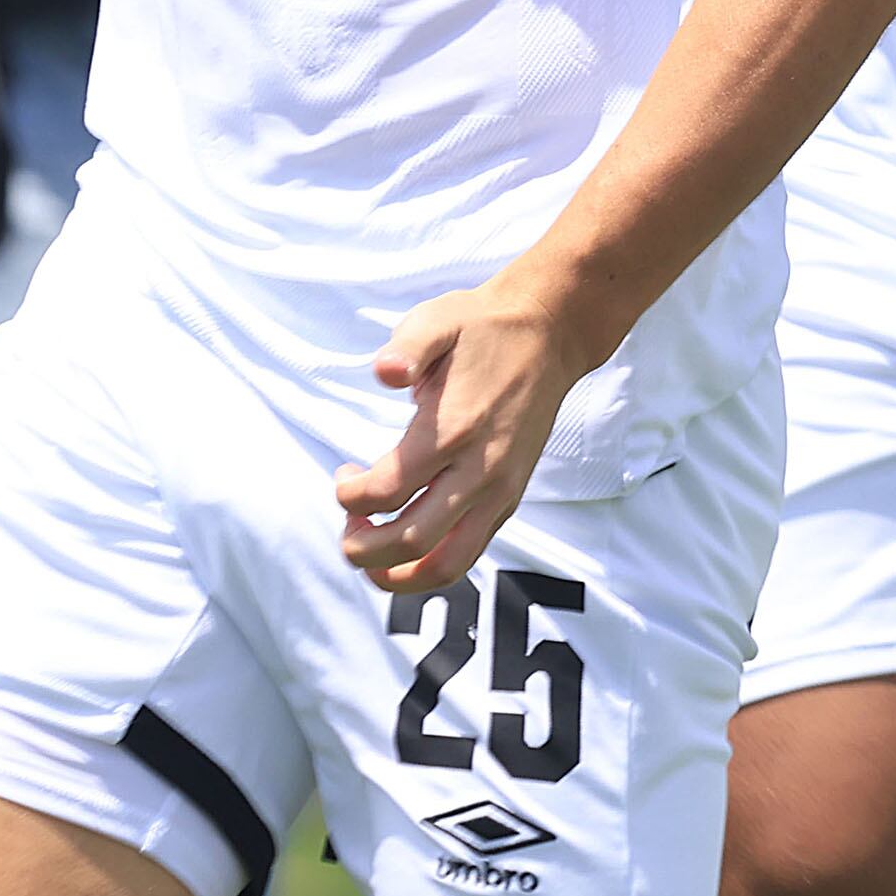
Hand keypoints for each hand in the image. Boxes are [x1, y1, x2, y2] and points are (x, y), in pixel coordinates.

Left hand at [335, 266, 612, 595]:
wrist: (551, 333)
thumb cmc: (484, 327)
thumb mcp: (439, 320)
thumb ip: (407, 347)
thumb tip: (384, 373)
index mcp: (454, 429)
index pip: (386, 491)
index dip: (349, 494)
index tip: (344, 473)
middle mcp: (480, 469)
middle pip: (409, 541)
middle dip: (362, 545)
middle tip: (349, 520)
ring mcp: (500, 489)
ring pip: (446, 564)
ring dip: (397, 575)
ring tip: (371, 556)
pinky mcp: (510, 497)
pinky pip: (470, 554)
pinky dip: (431, 568)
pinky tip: (407, 550)